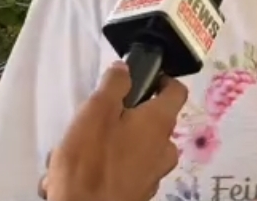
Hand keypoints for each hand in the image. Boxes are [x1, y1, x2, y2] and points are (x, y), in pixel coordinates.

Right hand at [42, 63, 187, 200]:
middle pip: (153, 122)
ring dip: (113, 145)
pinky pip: (126, 171)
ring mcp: (153, 175)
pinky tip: (80, 173)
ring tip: (79, 151)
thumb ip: (114, 85)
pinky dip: (108, 168)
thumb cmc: (91, 161)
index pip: (177, 91)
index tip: (143, 78)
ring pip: (137, 148)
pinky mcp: (138, 194)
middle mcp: (164, 149)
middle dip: (129, 117)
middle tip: (99, 118)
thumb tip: (126, 69)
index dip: (162, 80)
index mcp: (160, 123)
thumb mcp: (97, 111)